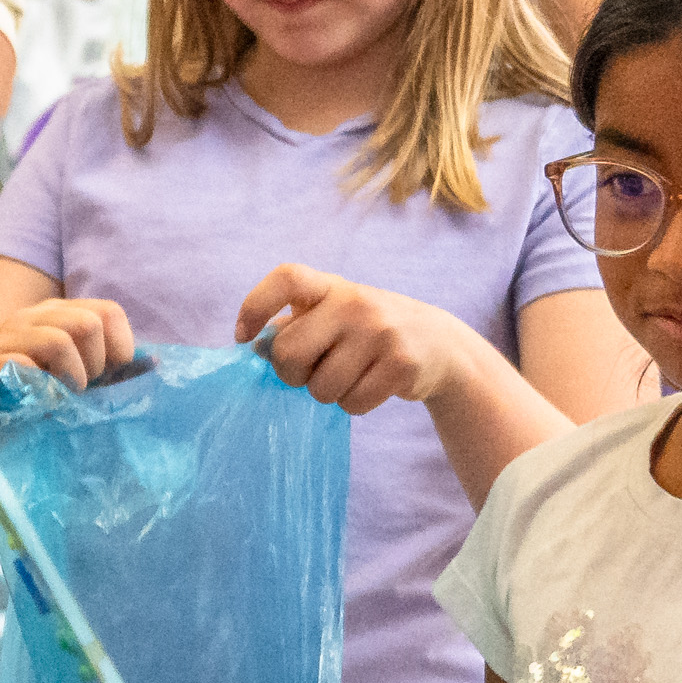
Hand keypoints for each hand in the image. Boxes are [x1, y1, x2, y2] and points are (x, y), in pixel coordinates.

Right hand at [0, 280, 138, 427]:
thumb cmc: (7, 395)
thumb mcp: (53, 375)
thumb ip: (90, 368)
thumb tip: (146, 371)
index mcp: (52, 316)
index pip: (108, 311)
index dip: (120, 346)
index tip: (110, 379)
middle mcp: (30, 319)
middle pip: (89, 322)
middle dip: (96, 365)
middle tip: (82, 392)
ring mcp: (5, 339)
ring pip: (61, 340)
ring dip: (73, 377)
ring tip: (65, 398)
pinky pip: (25, 366)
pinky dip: (42, 389)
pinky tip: (40, 404)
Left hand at [236, 264, 464, 415]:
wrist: (437, 343)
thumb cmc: (365, 331)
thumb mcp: (332, 315)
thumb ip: (295, 326)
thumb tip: (256, 346)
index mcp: (331, 287)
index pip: (286, 278)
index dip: (256, 306)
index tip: (244, 336)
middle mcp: (355, 303)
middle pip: (288, 353)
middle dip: (291, 374)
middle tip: (311, 371)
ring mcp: (381, 332)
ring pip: (321, 388)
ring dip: (327, 392)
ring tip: (349, 375)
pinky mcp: (402, 365)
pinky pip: (352, 403)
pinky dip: (354, 404)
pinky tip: (371, 385)